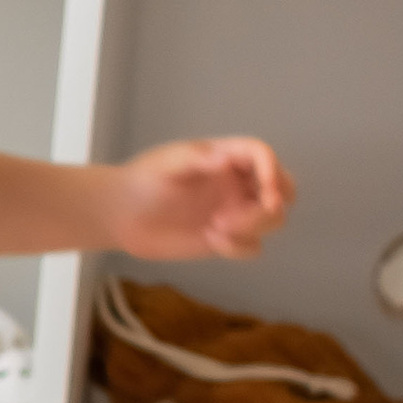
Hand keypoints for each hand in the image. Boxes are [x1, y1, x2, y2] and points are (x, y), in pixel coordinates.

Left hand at [107, 136, 293, 261]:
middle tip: (265, 207)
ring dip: (253, 225)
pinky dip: (239, 246)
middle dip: (277, 198)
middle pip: (282, 188)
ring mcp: (233, 212)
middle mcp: (235, 183)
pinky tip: (210, 239)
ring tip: (215, 226)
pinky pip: (252, 247)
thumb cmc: (142, 181)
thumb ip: (196, 159)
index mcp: (224, 157)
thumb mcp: (166, 164)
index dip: (272, 168)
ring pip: (272, 220)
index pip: (261, 155)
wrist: (120, 215)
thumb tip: (226, 159)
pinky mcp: (226, 240)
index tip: (268, 187)